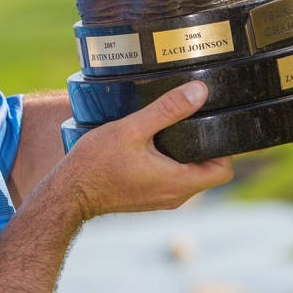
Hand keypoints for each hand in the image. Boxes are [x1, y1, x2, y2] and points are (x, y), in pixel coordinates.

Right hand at [61, 81, 232, 220]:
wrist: (69, 192)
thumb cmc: (96, 163)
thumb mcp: (132, 129)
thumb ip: (167, 110)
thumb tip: (199, 91)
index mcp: (177, 182)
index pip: (223, 171)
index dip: (223, 147)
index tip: (208, 125)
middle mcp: (175, 197)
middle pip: (208, 172)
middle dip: (203, 147)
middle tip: (187, 121)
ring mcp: (161, 200)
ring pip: (189, 176)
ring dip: (184, 155)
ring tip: (167, 130)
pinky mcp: (148, 198)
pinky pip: (171, 180)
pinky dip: (169, 164)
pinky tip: (150, 146)